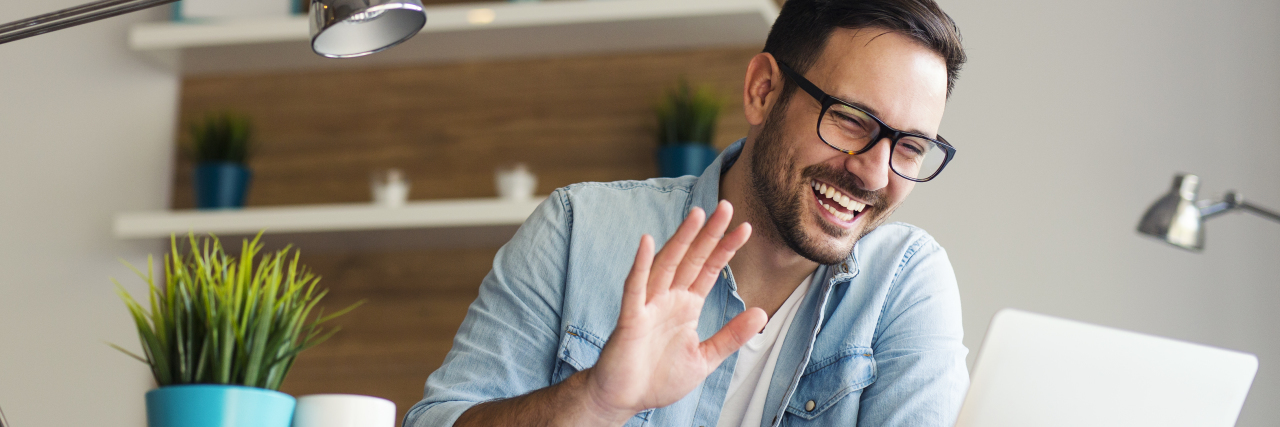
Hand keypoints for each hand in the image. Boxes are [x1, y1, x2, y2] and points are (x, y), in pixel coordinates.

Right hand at [583, 200, 766, 420]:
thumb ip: (731, 336)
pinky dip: (640, 265)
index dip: (726, 249)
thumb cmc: (659, 378)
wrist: (625, 399)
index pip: (709, 270)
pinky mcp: (630, 318)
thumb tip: (762, 313)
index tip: (746, 228)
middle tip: (727, 207)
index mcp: (686, 306)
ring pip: (666, 265)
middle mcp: (668, 299)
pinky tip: (646, 242)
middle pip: (691, 259)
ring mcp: (648, 305)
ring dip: (681, 240)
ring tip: (697, 215)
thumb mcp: (705, 358)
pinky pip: (635, 288)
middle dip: (708, 234)